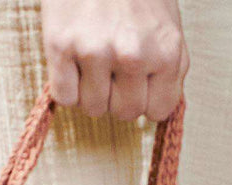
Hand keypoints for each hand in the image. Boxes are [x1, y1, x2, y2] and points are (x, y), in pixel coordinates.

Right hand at [42, 0, 186, 122]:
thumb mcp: (167, 23)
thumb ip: (170, 65)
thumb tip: (160, 106)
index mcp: (165, 51)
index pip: (159, 110)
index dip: (146, 99)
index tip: (137, 83)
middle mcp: (133, 56)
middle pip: (124, 114)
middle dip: (117, 95)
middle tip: (111, 68)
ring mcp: (95, 52)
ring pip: (92, 109)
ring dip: (90, 91)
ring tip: (91, 60)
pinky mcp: (61, 47)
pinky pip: (64, 97)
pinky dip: (66, 85)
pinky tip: (72, 61)